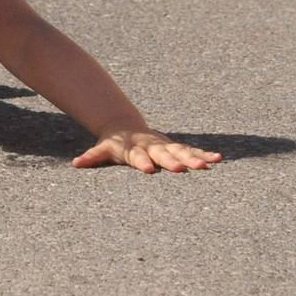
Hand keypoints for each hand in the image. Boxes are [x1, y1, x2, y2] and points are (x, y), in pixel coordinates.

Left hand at [72, 128, 221, 173]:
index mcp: (134, 148)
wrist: (125, 125)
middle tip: (183, 170)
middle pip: (163, 154)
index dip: (142, 163)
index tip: (149, 170)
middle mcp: (152, 146)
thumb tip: (76, 164)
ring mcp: (165, 145)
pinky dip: (204, 155)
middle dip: (173, 161)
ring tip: (207, 166)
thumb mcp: (103, 148)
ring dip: (194, 158)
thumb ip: (92, 156)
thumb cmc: (114, 143)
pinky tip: (218, 159)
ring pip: (181, 152)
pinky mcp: (175, 147)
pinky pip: (192, 151)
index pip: (137, 156)